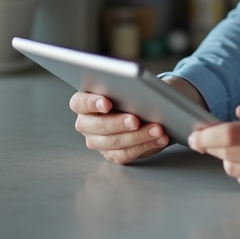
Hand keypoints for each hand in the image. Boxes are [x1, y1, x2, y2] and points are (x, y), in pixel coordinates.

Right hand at [70, 77, 204, 164]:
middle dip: (119, 123)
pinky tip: (160, 139)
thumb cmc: (131, 91)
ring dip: (139, 136)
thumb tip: (138, 91)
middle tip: (136, 120)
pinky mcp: (112, 154)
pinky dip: (146, 146)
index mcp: (83, 103)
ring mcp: (97, 142)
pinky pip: (127, 155)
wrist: (143, 106)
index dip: (92, 103)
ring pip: (115, 143)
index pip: (79, 103)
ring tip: (157, 129)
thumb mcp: (128, 84)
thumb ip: (125, 86)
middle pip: (99, 126)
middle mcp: (86, 124)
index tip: (107, 103)